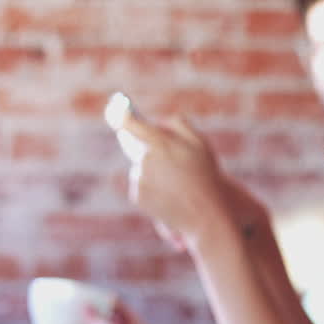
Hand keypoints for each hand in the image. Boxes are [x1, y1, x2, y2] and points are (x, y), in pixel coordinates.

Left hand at [117, 113, 266, 246]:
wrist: (205, 214)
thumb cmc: (205, 177)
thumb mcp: (200, 144)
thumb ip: (179, 125)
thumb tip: (158, 122)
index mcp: (159, 144)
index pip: (130, 123)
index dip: (122, 115)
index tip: (118, 109)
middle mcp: (144, 159)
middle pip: (132, 144)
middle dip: (142, 144)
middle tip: (158, 148)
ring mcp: (139, 179)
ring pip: (140, 165)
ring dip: (152, 168)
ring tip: (175, 182)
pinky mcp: (137, 196)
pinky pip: (141, 183)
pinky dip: (151, 186)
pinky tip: (169, 193)